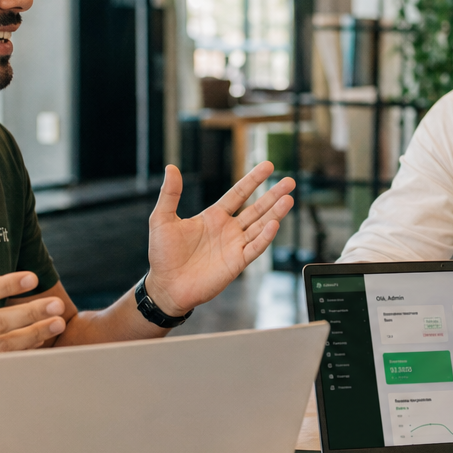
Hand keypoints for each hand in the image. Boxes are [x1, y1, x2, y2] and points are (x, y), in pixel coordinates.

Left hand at [143, 162, 293, 315]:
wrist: (166, 286)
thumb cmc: (162, 255)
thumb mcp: (162, 219)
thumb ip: (170, 194)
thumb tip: (172, 168)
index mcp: (213, 217)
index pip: (238, 193)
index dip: (253, 180)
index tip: (268, 166)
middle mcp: (228, 229)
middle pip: (256, 208)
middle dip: (273, 195)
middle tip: (290, 182)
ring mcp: (234, 246)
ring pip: (260, 226)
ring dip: (275, 213)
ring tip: (289, 199)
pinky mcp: (237, 262)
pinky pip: (255, 247)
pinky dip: (265, 237)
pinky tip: (274, 224)